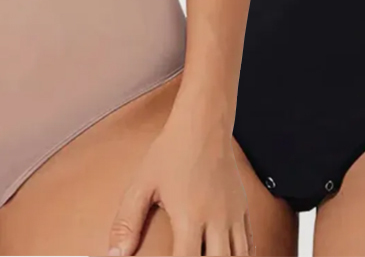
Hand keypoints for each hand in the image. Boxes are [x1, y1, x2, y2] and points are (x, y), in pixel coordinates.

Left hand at [107, 106, 251, 256]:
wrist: (202, 122)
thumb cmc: (172, 150)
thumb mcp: (143, 183)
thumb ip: (127, 221)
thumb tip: (115, 254)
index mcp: (190, 217)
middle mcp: (216, 219)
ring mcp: (233, 214)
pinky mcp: (243, 207)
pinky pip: (249, 243)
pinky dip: (242, 255)